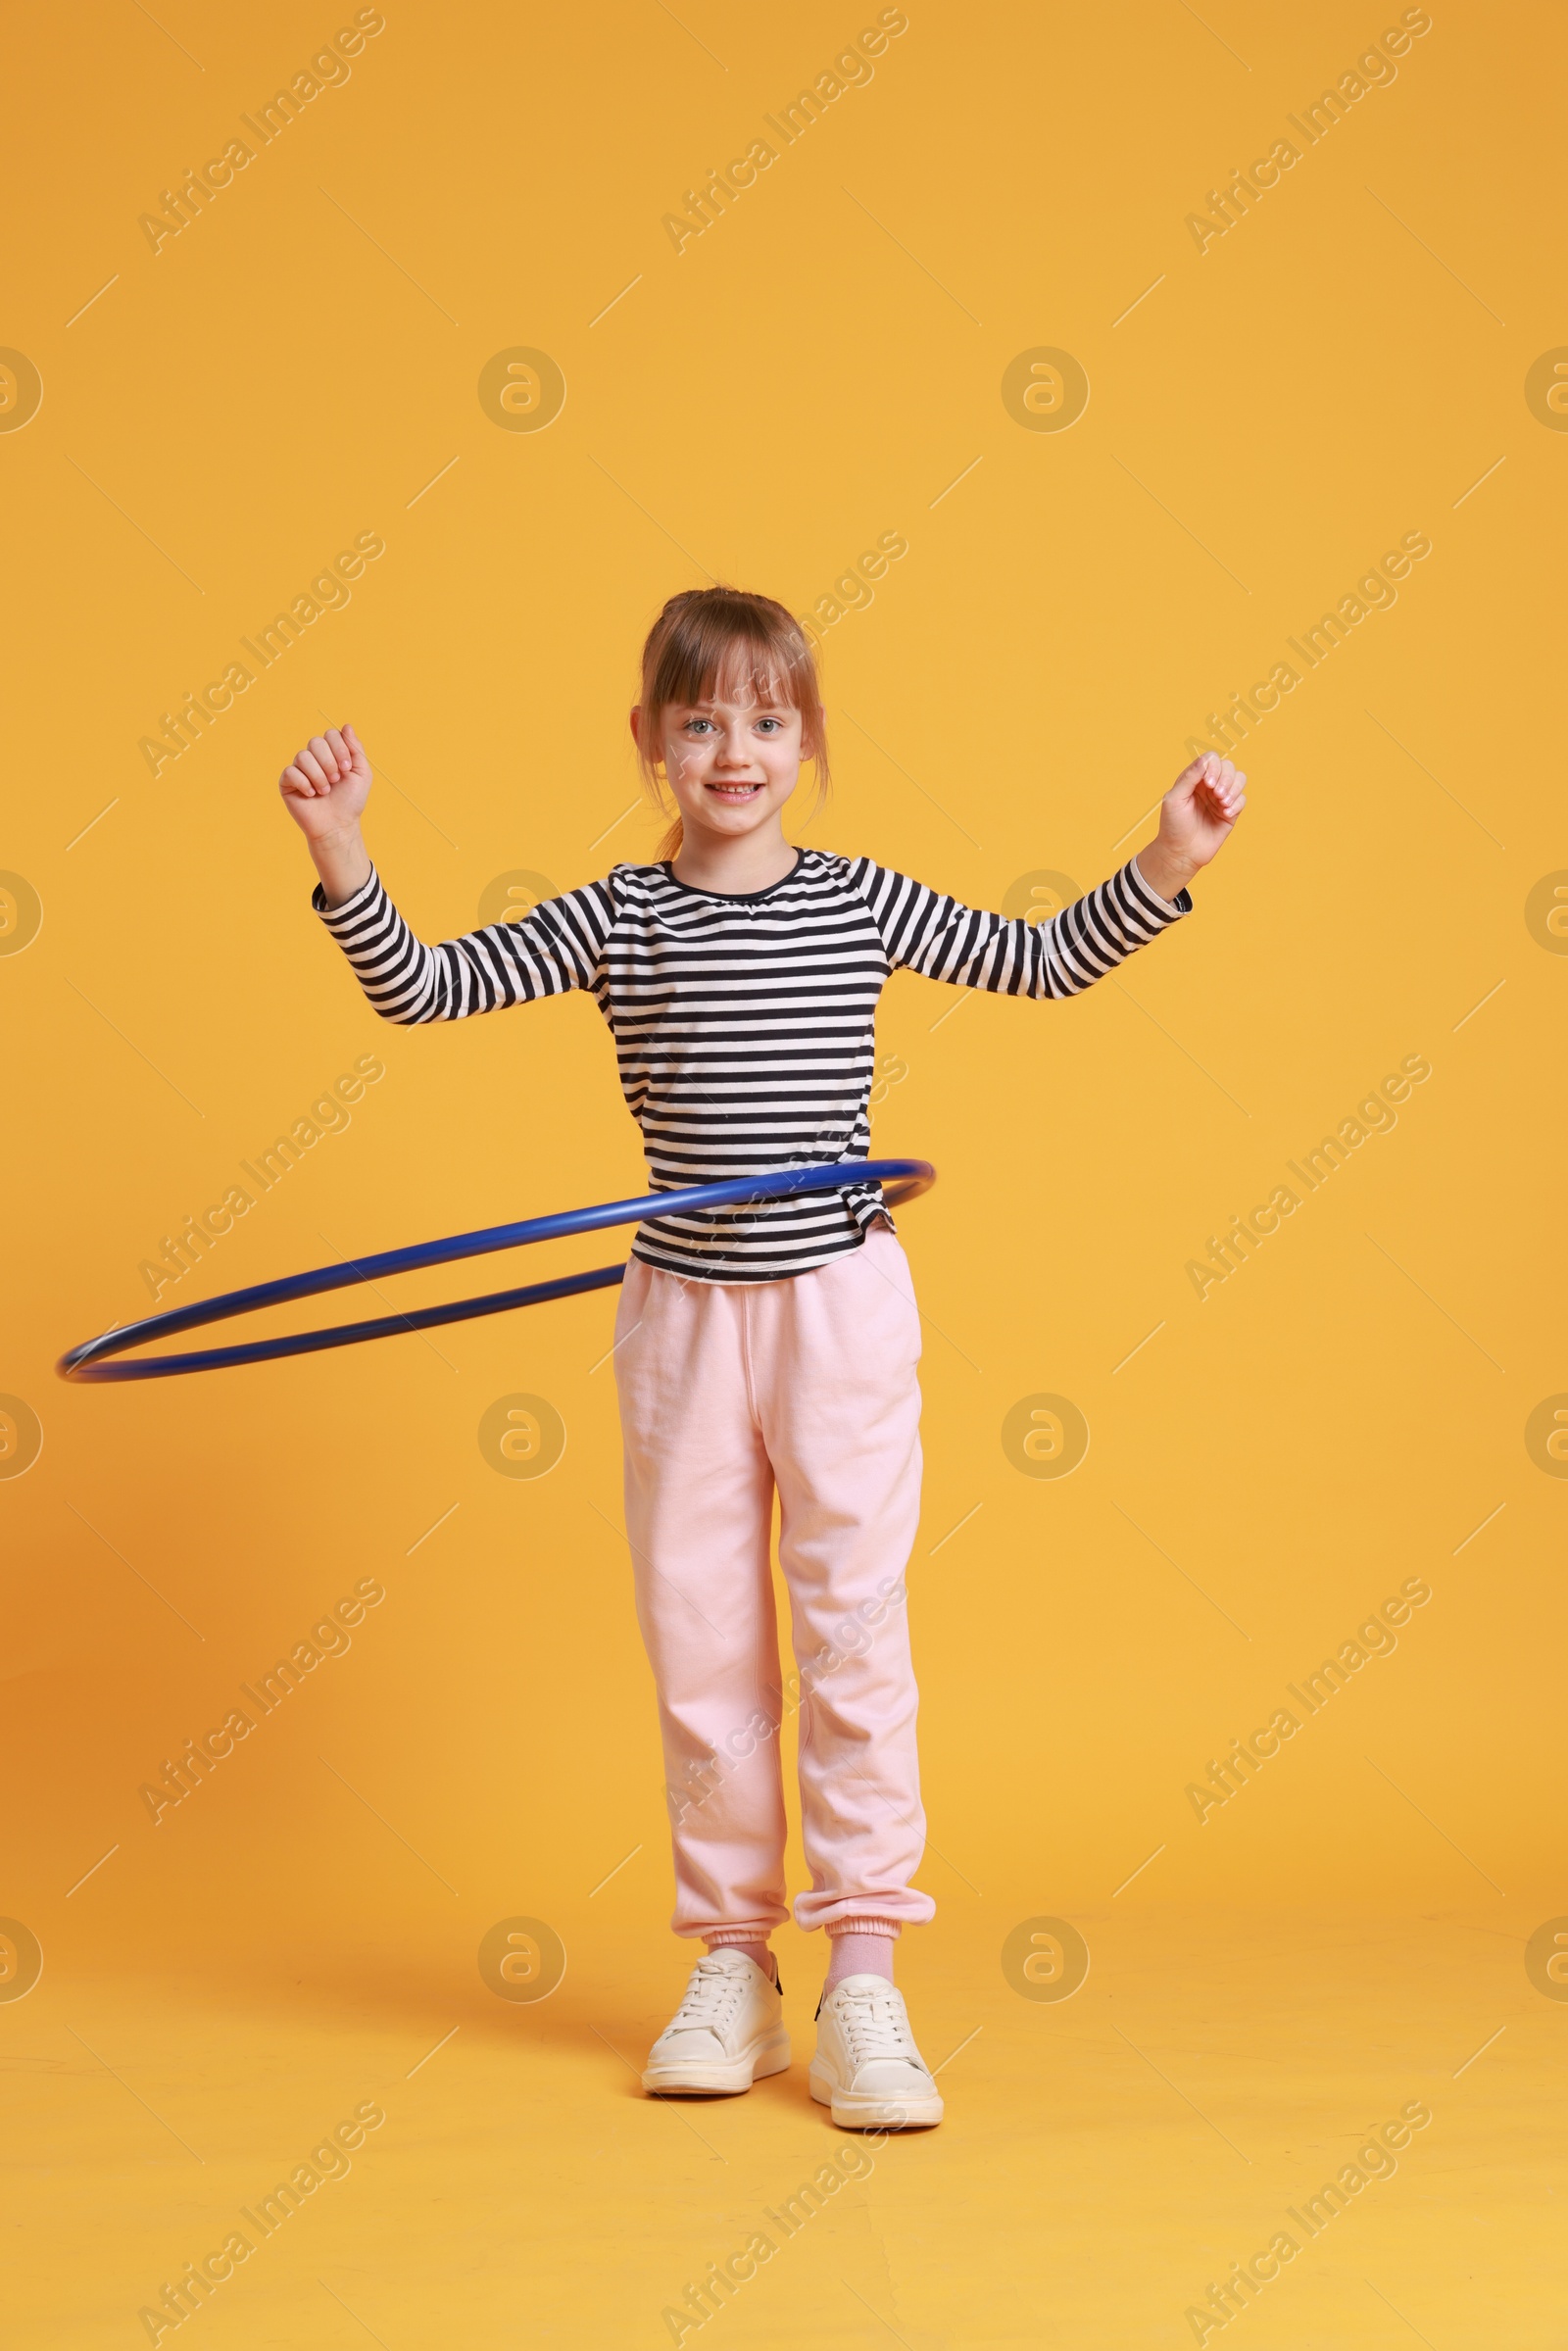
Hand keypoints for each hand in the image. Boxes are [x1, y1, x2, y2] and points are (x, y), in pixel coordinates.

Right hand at [278, 723, 371, 842]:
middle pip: (315, 742)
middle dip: (329, 762)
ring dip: (318, 776)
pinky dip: (304, 783)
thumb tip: (346, 726)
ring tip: (325, 791)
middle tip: (336, 780)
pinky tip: (311, 795)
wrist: (338, 826)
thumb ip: (356, 749)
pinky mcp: (287, 782)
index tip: (346, 768)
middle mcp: (314, 758)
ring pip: (303, 756)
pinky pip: (291, 771)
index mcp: (331, 753)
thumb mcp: (361, 773)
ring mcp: (299, 769)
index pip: (330, 734)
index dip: (339, 749)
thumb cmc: (350, 801)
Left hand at [1135, 753, 1246, 902]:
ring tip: (1222, 803)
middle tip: (1216, 794)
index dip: (1214, 767)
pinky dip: (1236, 804)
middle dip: (1226, 778)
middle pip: (1228, 767)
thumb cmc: (1173, 826)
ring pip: (1239, 779)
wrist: (1180, 853)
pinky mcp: (1230, 813)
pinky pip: (1242, 799)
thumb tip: (1205, 760)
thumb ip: (1188, 778)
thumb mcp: (1174, 799)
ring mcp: (1220, 798)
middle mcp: (1209, 786)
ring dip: (1234, 788)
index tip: (1208, 783)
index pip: (1211, 759)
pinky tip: (1225, 813)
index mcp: (1194, 779)